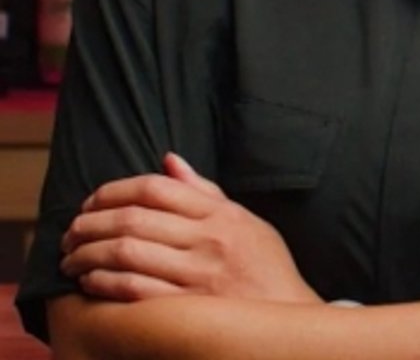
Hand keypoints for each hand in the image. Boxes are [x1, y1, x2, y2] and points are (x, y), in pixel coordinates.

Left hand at [60, 152, 321, 304]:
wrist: (288, 318)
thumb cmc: (266, 267)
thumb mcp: (246, 221)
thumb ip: (206, 193)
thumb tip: (169, 161)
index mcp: (221, 215)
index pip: (157, 188)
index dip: (116, 190)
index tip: (92, 200)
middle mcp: (208, 241)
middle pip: (135, 218)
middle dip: (92, 222)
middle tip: (72, 230)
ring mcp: (197, 276)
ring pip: (127, 254)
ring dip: (89, 254)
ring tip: (71, 257)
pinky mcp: (186, 311)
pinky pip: (134, 291)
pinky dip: (104, 284)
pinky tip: (89, 282)